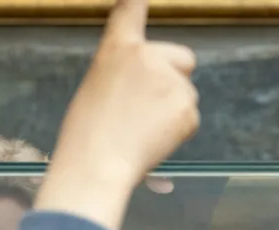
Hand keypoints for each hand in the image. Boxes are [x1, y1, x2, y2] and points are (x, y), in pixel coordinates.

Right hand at [47, 0, 198, 197]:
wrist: (98, 164)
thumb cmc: (88, 132)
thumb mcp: (97, 85)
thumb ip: (127, 71)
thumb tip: (147, 80)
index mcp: (119, 47)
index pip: (132, 8)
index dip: (138, 0)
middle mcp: (150, 57)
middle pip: (182, 59)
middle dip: (173, 76)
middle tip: (145, 106)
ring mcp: (173, 83)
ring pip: (185, 92)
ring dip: (171, 107)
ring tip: (140, 128)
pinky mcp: (188, 110)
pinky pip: (190, 117)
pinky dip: (177, 128)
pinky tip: (152, 139)